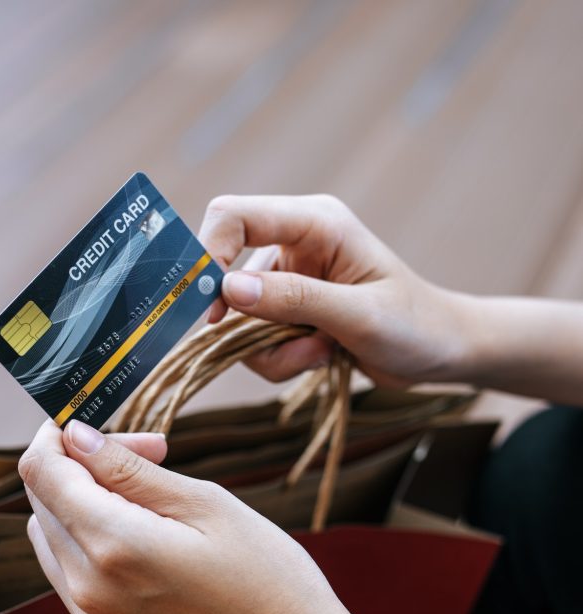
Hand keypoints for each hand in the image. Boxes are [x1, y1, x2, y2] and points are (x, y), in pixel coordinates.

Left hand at [19, 419, 415, 613]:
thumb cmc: (267, 575)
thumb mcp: (204, 503)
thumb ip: (128, 469)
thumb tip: (74, 436)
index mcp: (114, 546)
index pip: (42, 473)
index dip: (57, 437)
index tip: (91, 425)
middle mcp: (90, 590)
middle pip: (43, 505)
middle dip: (82, 468)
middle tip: (151, 456)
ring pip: (53, 543)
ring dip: (84, 509)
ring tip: (152, 501)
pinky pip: (74, 582)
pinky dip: (94, 550)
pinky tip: (149, 545)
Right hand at [199, 194, 467, 387]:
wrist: (441, 353)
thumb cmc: (415, 326)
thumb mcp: (359, 315)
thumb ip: (295, 299)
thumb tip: (230, 290)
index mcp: (315, 223)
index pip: (235, 216)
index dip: (210, 254)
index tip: (211, 309)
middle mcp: (295, 244)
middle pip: (227, 274)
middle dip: (250, 322)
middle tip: (289, 344)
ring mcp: (289, 279)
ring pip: (240, 318)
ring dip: (274, 349)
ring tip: (322, 352)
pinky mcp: (288, 311)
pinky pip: (255, 340)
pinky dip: (281, 359)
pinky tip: (322, 356)